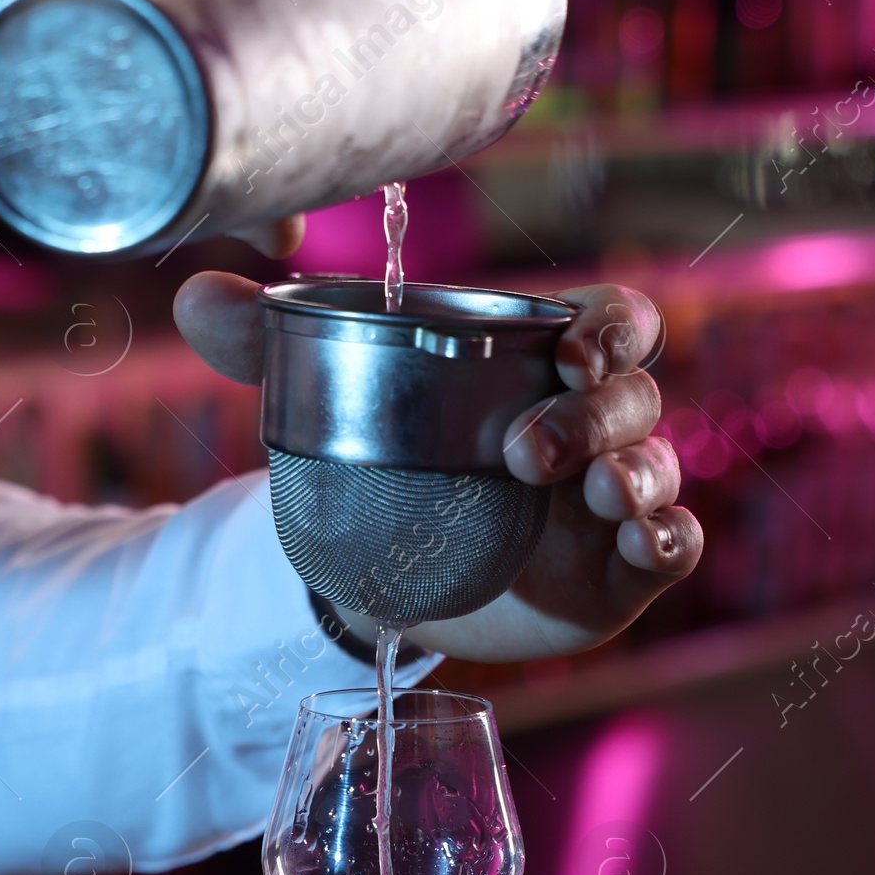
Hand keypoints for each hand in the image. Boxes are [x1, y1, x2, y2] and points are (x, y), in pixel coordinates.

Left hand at [173, 273, 701, 660]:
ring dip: (635, 473)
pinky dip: (666, 538)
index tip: (568, 351)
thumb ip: (265, 346)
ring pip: (662, 465)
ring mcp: (616, 497)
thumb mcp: (326, 403)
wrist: (394, 580)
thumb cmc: (390, 466)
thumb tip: (197, 294)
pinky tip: (634, 542)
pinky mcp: (624, 570)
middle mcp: (596, 423)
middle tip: (526, 450)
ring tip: (589, 493)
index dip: (613, 326)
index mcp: (546, 364)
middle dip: (599, 413)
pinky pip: (677, 543)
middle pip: (639, 393)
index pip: (618, 318)